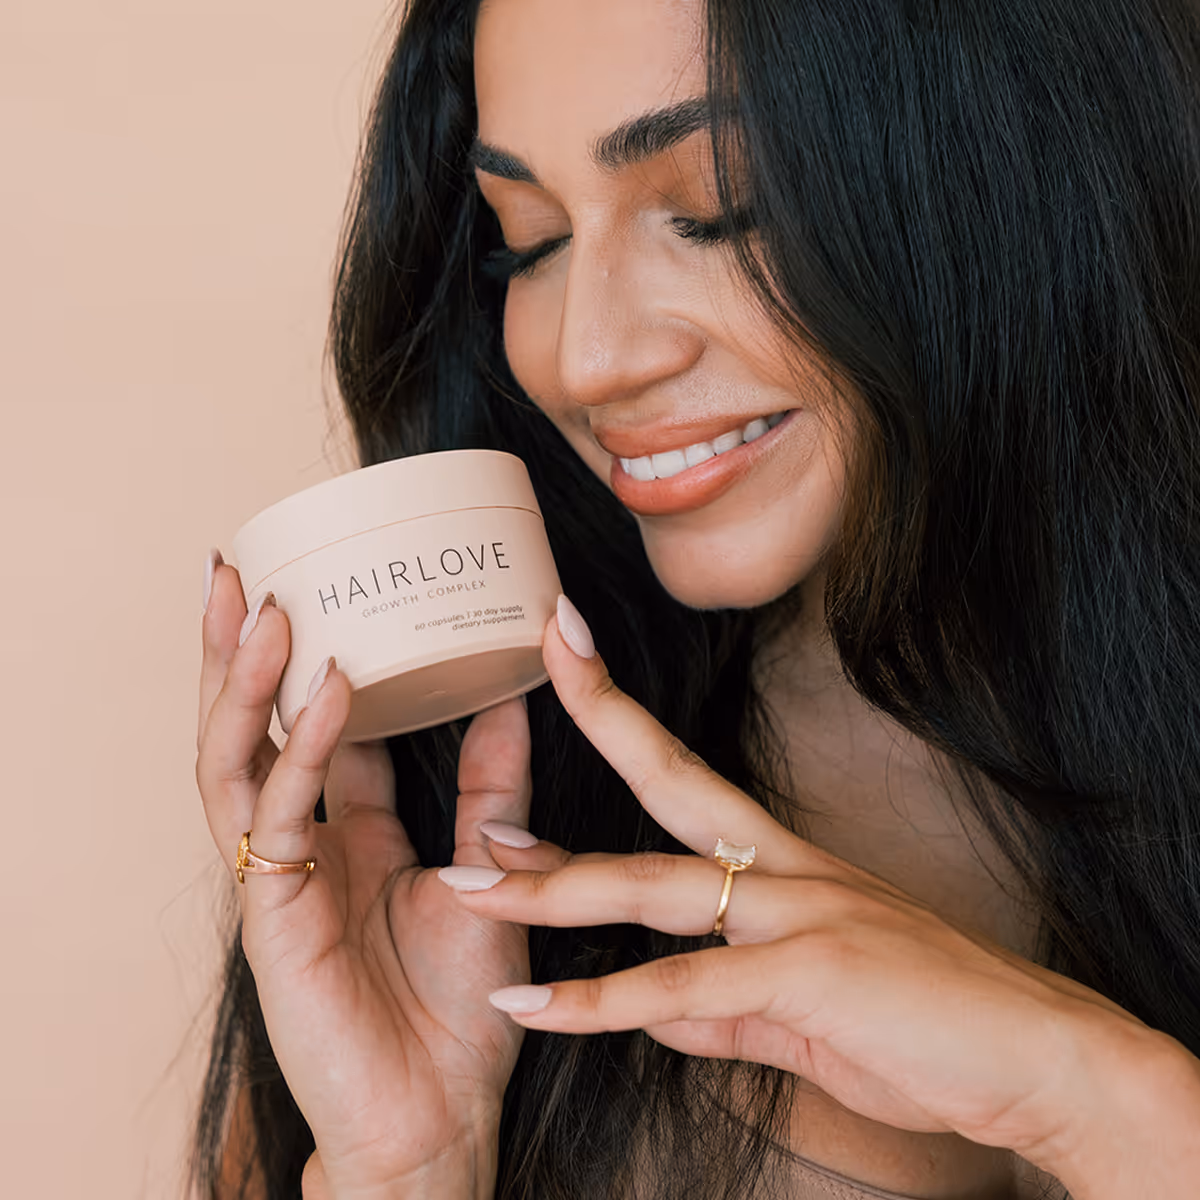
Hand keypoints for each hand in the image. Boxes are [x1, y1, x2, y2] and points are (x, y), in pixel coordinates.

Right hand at [195, 557, 530, 1198]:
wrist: (440, 1110)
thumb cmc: (459, 1001)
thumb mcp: (490, 865)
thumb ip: (491, 784)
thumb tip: (517, 693)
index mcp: (346, 827)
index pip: (314, 723)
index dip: (310, 653)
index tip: (317, 580)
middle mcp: (301, 841)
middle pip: (251, 728)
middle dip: (234, 651)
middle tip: (236, 568)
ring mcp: (278, 876)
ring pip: (235, 761)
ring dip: (244, 681)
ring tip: (260, 605)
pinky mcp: (274, 915)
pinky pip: (278, 817)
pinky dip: (300, 749)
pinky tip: (329, 689)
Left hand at [442, 595, 1161, 1178]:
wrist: (1033, 1061)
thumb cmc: (922, 1024)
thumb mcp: (797, 1008)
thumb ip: (719, 1005)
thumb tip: (658, 1010)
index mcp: (782, 863)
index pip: (683, 774)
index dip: (619, 714)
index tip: (566, 654)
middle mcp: (784, 868)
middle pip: (666, 785)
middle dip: (590, 727)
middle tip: (510, 681)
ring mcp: (797, 913)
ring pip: (652, 885)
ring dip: (551, 888)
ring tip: (467, 887)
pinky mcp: (806, 976)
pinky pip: (684, 988)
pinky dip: (601, 1003)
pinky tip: (532, 1008)